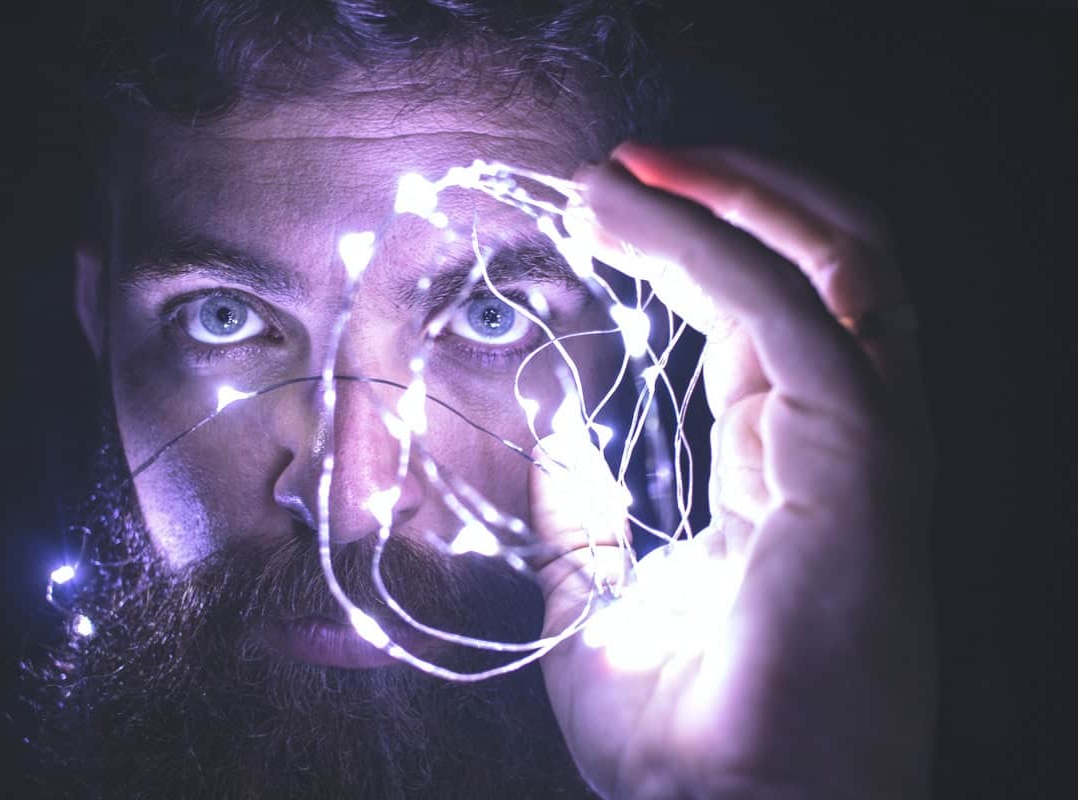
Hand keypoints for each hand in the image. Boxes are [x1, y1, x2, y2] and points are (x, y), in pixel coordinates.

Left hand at [530, 144, 935, 798]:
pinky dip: (714, 248)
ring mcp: (871, 454)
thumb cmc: (690, 744)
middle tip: (622, 168)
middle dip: (734, 195)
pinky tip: (632, 224)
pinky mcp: (861, 470)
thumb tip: (555, 431)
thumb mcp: (606, 602)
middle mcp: (853, 448)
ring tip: (613, 177)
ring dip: (727, 198)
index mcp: (800, 475)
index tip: (605, 214)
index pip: (774, 322)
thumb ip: (590, 510)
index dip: (698, 252)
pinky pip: (796, 317)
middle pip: (834, 269)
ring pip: (840, 266)